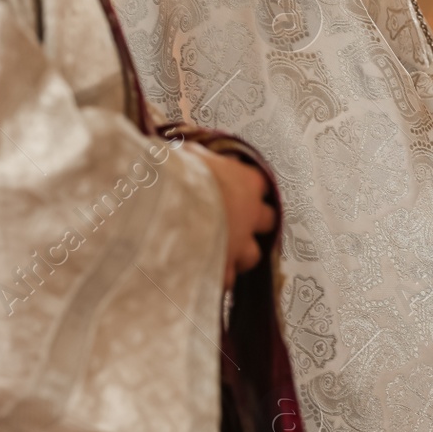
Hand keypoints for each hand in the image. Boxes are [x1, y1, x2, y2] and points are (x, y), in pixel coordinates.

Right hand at [191, 147, 276, 286]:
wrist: (165, 210)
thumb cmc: (177, 178)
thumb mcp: (186, 157)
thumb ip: (193, 157)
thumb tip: (185, 153)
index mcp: (245, 182)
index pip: (259, 183)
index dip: (248, 187)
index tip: (237, 188)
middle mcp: (250, 214)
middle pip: (267, 220)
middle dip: (253, 223)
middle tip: (234, 223)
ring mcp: (240, 244)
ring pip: (252, 254)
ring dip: (239, 254)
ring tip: (219, 252)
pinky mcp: (223, 269)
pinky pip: (226, 279)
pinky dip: (216, 278)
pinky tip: (202, 275)